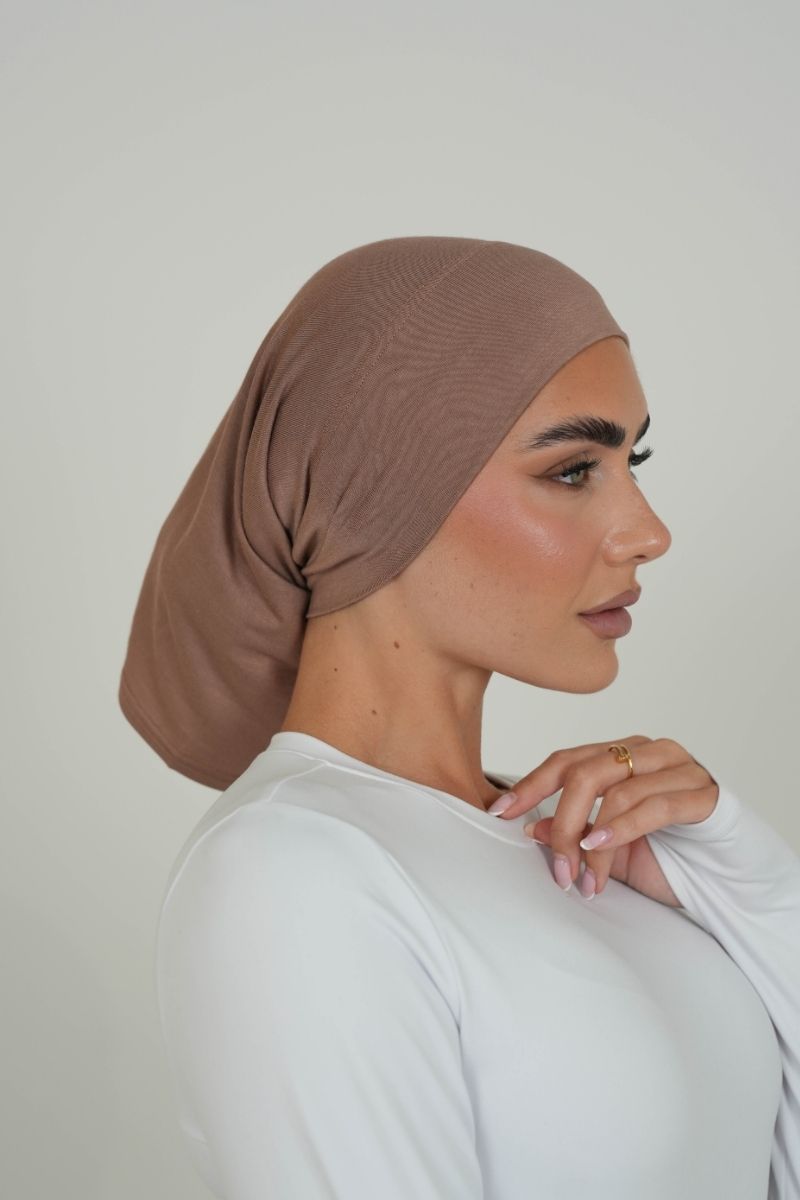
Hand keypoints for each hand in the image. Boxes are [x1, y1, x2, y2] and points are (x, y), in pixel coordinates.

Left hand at [493, 736, 718, 905]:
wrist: (726, 879)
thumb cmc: (667, 857)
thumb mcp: (606, 849)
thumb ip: (572, 832)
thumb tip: (530, 826)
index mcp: (621, 756)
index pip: (566, 760)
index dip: (529, 785)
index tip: (500, 812)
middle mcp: (647, 753)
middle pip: (585, 772)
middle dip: (560, 820)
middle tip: (555, 865)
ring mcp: (678, 768)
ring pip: (616, 790)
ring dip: (591, 839)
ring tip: (583, 875)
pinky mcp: (703, 794)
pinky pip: (655, 805)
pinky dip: (621, 828)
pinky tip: (601, 849)